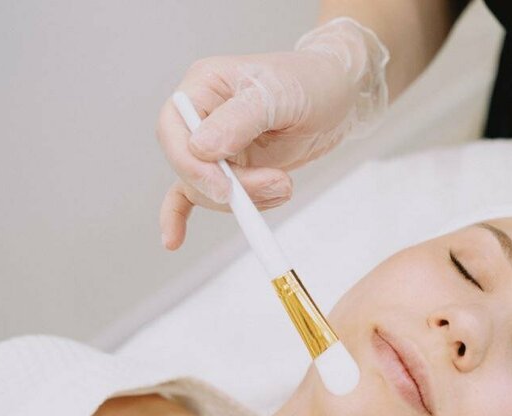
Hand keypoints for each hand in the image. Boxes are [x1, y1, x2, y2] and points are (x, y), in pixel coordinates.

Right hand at [156, 17, 388, 248]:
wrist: (337, 95)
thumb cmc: (309, 82)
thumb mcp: (278, 94)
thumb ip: (239, 119)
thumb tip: (201, 149)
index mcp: (203, 86)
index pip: (173, 129)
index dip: (192, 164)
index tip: (225, 187)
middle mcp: (202, 116)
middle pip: (191, 166)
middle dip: (233, 186)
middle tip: (276, 183)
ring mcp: (216, 146)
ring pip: (208, 188)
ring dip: (246, 198)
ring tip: (284, 184)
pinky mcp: (232, 169)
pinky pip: (197, 194)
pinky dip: (184, 215)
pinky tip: (174, 238)